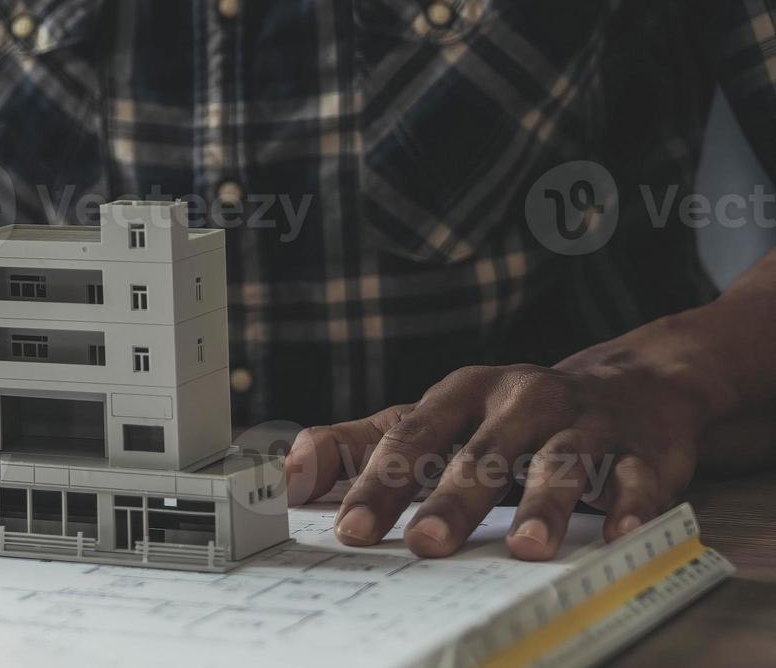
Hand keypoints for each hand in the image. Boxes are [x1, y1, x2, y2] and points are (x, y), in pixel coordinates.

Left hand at [285, 323, 720, 560]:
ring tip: (525, 547)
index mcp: (464, 392)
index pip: (413, 436)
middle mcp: (524, 400)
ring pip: (562, 462)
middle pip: (484, 453)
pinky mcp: (645, 451)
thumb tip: (290, 471)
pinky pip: (639, 479)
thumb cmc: (508, 416)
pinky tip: (621, 534)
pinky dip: (632, 505)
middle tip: (425, 545)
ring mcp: (587, 423)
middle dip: (454, 500)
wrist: (631, 385)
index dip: (381, 482)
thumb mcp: (435, 418)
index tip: (351, 528)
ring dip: (544, 504)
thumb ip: (361, 443)